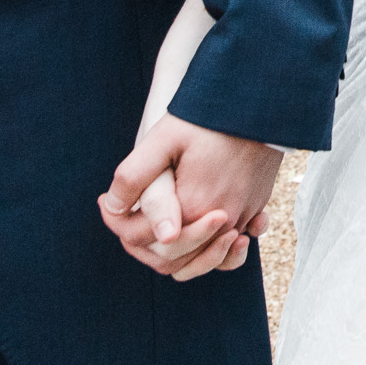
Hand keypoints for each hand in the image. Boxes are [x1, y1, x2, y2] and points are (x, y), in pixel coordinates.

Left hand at [102, 116, 279, 279]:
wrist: (260, 104)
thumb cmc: (210, 118)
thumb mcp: (164, 139)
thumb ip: (135, 176)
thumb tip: (112, 207)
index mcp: (192, 209)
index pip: (145, 241)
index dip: (118, 224)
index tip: (105, 201)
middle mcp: (221, 222)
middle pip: (175, 260)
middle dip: (144, 243)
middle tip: (126, 215)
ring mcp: (243, 217)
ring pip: (208, 260)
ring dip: (181, 252)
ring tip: (161, 231)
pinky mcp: (257, 207)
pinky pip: (236, 245)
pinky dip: (219, 247)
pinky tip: (204, 229)